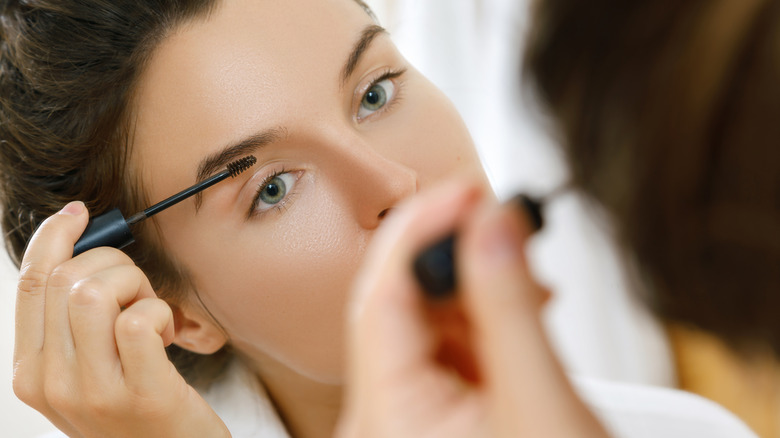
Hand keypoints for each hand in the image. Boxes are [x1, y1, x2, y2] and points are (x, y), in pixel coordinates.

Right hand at [12, 201, 229, 437]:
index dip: (52, 238)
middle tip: (138, 294)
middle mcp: (51, 385)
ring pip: (96, 291)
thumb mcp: (86, 373)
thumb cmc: (136, 409)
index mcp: (31, 373)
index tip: (77, 214)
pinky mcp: (141, 396)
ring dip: (135, 287)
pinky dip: (159, 311)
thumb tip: (76, 248)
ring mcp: (93, 394)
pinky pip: (139, 320)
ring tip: (151, 315)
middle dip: (113, 265)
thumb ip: (70, 325)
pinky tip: (166, 336)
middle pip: (66, 279)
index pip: (30, 285)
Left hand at [337, 180, 608, 437]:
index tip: (465, 190)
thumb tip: (492, 223)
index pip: (379, 297)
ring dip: (476, 285)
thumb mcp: (538, 400)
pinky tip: (519, 305)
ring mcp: (410, 412)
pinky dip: (485, 316)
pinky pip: (451, 343)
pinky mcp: (440, 410)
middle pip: (399, 303)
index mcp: (385, 417)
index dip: (417, 231)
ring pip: (428, 318)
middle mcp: (383, 415)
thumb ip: (508, 305)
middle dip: (453, 255)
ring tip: (526, 274)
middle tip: (501, 219)